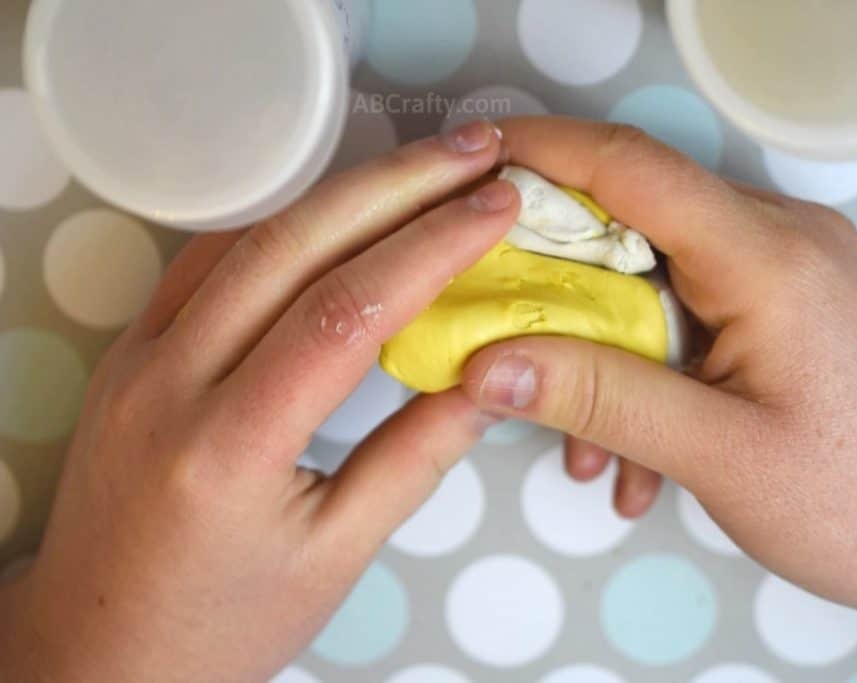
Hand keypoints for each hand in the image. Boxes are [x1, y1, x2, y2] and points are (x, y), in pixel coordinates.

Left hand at [0, 120, 517, 682]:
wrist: (97, 648)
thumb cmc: (219, 623)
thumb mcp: (335, 556)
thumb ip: (416, 459)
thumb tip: (488, 378)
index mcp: (230, 446)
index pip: (345, 311)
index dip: (431, 246)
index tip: (496, 206)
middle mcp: (169, 382)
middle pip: (291, 243)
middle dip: (394, 184)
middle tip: (472, 149)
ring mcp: (138, 357)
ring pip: (246, 236)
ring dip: (340, 192)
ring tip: (421, 168)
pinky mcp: (130, 351)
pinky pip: (209, 261)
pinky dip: (284, 224)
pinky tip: (337, 212)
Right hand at [460, 117, 856, 677]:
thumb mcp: (719, 456)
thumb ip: (599, 399)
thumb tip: (482, 366)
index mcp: (767, 255)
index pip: (630, 168)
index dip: (539, 153)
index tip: (466, 163)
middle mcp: (783, 238)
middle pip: (636, 224)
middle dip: (560, 287)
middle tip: (499, 340)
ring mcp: (795, 271)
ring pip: (662, 281)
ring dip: (608, 351)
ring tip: (589, 451)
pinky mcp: (799, 308)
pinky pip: (700, 314)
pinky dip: (656, 370)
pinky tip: (643, 459)